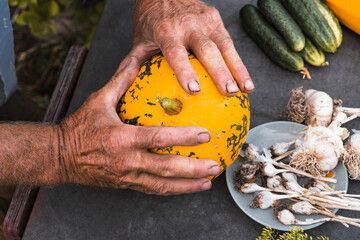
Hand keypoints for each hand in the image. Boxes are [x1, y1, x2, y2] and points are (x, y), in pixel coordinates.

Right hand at [57, 56, 220, 194]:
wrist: (60, 157)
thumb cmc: (79, 128)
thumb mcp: (98, 100)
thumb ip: (120, 81)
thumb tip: (136, 59)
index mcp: (121, 138)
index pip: (157, 137)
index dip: (183, 137)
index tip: (205, 135)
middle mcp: (126, 161)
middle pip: (165, 168)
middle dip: (193, 169)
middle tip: (215, 165)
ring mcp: (127, 176)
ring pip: (162, 185)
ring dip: (187, 185)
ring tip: (208, 181)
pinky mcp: (126, 185)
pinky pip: (153, 190)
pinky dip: (173, 190)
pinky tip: (188, 187)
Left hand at [130, 0, 254, 95]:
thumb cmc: (150, 22)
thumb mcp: (139, 41)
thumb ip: (134, 64)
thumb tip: (125, 89)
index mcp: (166, 32)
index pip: (176, 53)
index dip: (185, 71)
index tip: (194, 90)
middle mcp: (187, 24)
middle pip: (207, 49)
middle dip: (220, 72)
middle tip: (229, 92)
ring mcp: (204, 19)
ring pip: (225, 45)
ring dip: (237, 68)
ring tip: (246, 89)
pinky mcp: (215, 17)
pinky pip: (229, 41)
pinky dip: (238, 61)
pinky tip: (244, 78)